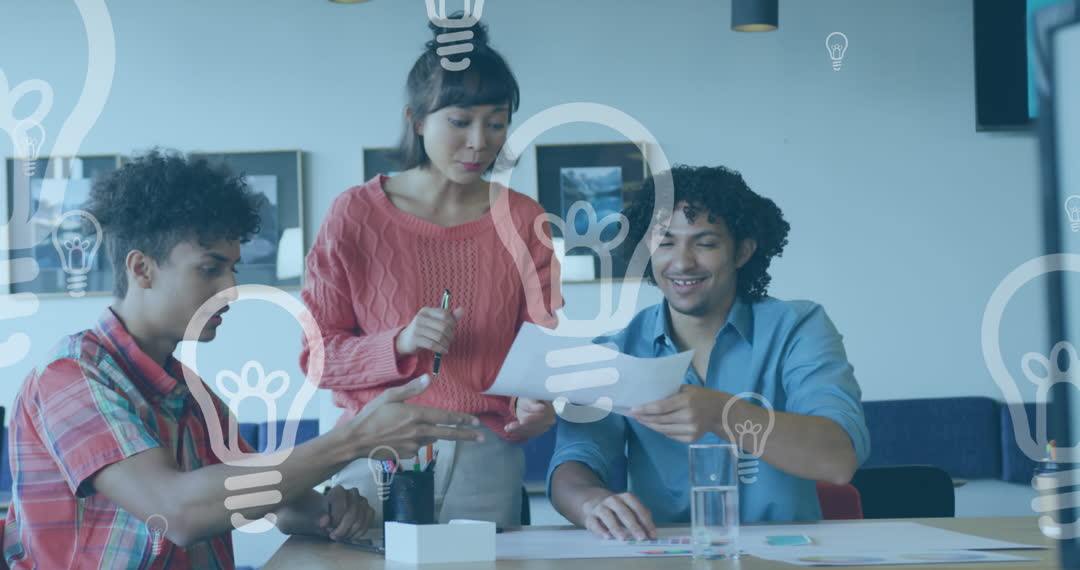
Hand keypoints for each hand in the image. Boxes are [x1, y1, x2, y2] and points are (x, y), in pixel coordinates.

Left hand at [319, 485, 373, 542]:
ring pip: (359, 522)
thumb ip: (319, 519)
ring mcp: (363, 501)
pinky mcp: (369, 510)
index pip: (342, 508)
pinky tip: (349, 536)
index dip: (336, 522)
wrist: (330, 516)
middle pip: (352, 515)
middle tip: (334, 537)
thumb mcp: (316, 517)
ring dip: (349, 534)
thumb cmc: (323, 515)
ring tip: (340, 537)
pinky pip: (366, 525)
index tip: (329, 530)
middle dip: (343, 530)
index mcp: (339, 490)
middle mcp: (353, 492)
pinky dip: (357, 534)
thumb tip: (325, 521)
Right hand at [344, 375, 483, 458]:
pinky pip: (417, 448)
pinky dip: (414, 442)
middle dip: (466, 436)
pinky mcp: (407, 455)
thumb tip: (429, 378)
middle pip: (448, 434)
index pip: (445, 417)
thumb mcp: (390, 396)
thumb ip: (412, 388)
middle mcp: (418, 432)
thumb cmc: (371, 415)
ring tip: (406, 428)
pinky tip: (399, 437)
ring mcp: (413, 446)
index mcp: (416, 415)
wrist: (356, 440)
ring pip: (429, 439)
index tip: (476, 422)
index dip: (462, 419)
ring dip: (428, 435)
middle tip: (481, 438)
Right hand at [395, 306, 464, 355]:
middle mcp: (420, 317)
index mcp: (426, 310)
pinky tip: (444, 351)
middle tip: (450, 340)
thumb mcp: (435, 321)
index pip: (445, 314)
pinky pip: (433, 345)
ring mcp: (417, 328)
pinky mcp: (415, 339)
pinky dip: (441, 349)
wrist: (405, 341)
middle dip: (450, 335)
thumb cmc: (424, 330)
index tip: (452, 329)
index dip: (452, 323)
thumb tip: (462, 310)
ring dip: (446, 343)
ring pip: (439, 336)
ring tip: (446, 346)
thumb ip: (450, 316)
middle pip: (443, 326)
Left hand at [505, 398, 554, 438]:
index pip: (542, 416)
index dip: (532, 419)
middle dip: (522, 426)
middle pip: (537, 425)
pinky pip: (529, 433)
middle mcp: (551, 418)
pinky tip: (510, 430)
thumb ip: (534, 403)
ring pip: (532, 431)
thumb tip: (542, 408)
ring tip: (507, 428)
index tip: (522, 421)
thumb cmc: (529, 397)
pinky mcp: (539, 431)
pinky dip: (519, 432)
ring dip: (519, 430)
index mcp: (551, 408)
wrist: (528, 402)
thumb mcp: (529, 397)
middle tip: (510, 426)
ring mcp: (546, 426)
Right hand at [581, 492, 656, 540]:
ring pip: (608, 516)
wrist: (592, 501)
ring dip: (616, 528)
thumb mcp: (630, 508)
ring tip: (623, 539)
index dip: (646, 522)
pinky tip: (607, 537)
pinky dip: (600, 530)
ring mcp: (600, 507)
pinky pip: (595, 523)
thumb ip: (641, 517)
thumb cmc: (617, 509)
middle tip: (641, 538)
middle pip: (624, 512)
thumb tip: (651, 532)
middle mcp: (612, 500)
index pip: (637, 508)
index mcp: (625, 498)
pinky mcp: (590, 516)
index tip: (652, 535)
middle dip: (633, 526)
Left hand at [628, 385, 724, 442]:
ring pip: (663, 430)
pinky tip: (653, 425)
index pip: (660, 407)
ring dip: (649, 425)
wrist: (721, 412)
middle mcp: (688, 416)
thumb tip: (649, 397)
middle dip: (643, 418)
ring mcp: (690, 430)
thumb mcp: (688, 389)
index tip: (632, 409)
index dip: (644, 409)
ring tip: (640, 420)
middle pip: (659, 420)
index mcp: (686, 401)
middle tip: (632, 415)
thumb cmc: (701, 396)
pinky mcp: (691, 439)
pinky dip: (660, 430)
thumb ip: (671, 393)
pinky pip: (670, 435)